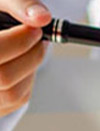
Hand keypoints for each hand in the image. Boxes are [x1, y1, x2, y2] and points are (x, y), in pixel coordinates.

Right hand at [0, 0, 50, 116]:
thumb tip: (42, 17)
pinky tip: (20, 62)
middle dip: (31, 55)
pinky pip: (17, 99)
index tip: (35, 29)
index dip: (18, 42)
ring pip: (13, 93)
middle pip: (4, 77)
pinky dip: (26, 79)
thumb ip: (19, 3)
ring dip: (31, 68)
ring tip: (30, 48)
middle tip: (39, 37)